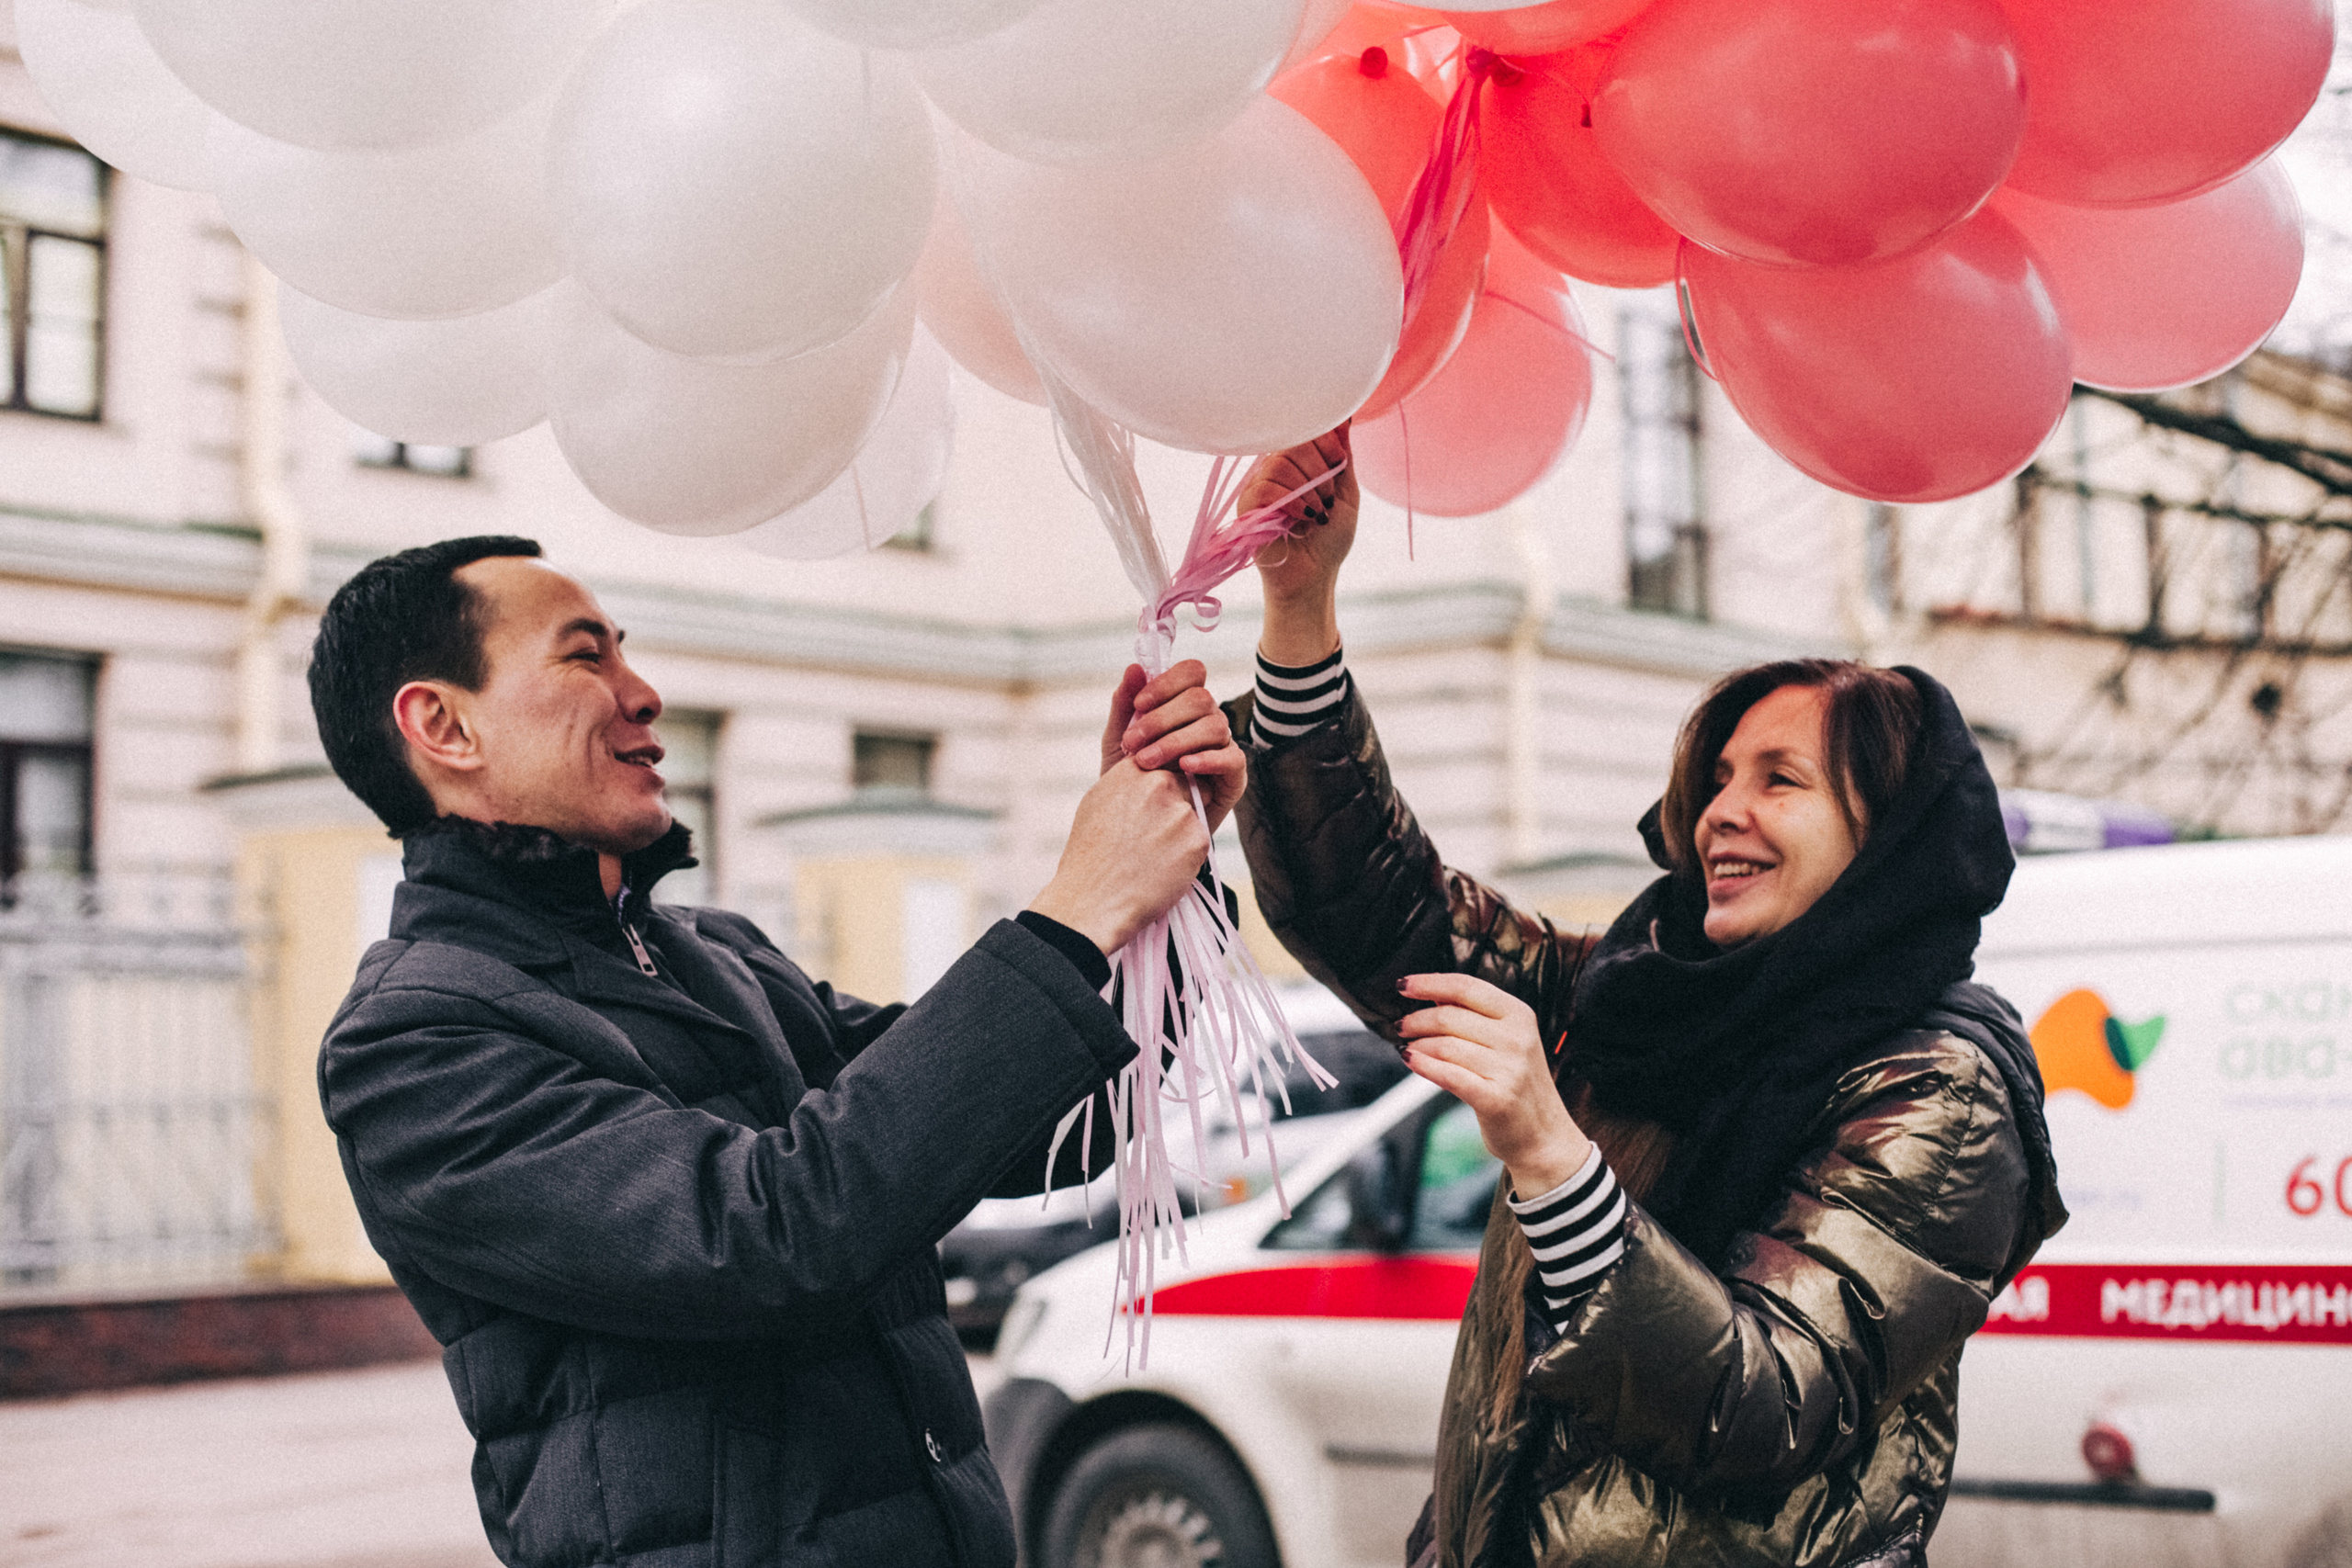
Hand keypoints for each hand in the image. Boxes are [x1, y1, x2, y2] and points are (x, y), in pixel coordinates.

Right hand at [1029, 758, 1211, 955]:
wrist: (1093, 899)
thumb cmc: (1090, 855)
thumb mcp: (1098, 801)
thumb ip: (1129, 780)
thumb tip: (1147, 769)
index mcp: (1134, 770)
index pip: (1165, 763)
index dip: (1162, 788)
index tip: (1150, 808)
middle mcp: (1160, 784)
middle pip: (1188, 785)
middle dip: (1178, 806)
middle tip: (1153, 836)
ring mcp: (1181, 811)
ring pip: (1195, 815)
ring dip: (1182, 831)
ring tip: (1152, 855)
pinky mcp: (1198, 839)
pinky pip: (1199, 842)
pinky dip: (1186, 856)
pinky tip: (1161, 869)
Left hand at [1101, 660, 1245, 830]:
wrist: (1133, 831)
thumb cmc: (1128, 783)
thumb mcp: (1118, 743)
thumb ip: (1124, 705)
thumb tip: (1134, 668)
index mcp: (1182, 708)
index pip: (1192, 674)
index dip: (1168, 682)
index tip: (1139, 704)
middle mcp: (1206, 722)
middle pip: (1201, 698)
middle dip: (1163, 718)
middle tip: (1133, 743)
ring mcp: (1222, 748)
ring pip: (1215, 725)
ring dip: (1176, 741)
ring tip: (1146, 762)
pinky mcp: (1233, 777)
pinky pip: (1232, 758)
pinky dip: (1207, 759)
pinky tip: (1184, 768)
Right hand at [1242, 427, 1356, 666]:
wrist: (1314, 576)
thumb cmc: (1330, 539)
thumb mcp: (1347, 493)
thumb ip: (1342, 457)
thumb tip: (1345, 416)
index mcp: (1299, 461)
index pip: (1305, 429)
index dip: (1325, 440)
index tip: (1339, 462)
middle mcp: (1276, 468)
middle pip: (1292, 442)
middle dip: (1318, 469)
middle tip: (1328, 499)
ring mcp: (1259, 485)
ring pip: (1278, 463)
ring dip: (1307, 489)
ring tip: (1317, 514)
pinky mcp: (1247, 506)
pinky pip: (1263, 488)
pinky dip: (1289, 501)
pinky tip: (1301, 518)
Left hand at [1396, 972, 1592, 1198]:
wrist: (1545, 1136)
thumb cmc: (1520, 1086)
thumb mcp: (1508, 1042)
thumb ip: (1474, 1017)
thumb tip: (1433, 996)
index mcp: (1520, 1015)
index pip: (1466, 987)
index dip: (1430, 983)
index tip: (1404, 985)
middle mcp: (1517, 1038)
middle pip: (1450, 1016)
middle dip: (1417, 1019)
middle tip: (1402, 1026)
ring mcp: (1509, 1069)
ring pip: (1445, 1045)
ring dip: (1418, 1045)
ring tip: (1408, 1049)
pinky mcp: (1496, 1098)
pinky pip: (1448, 1075)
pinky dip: (1423, 1066)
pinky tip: (1411, 1061)